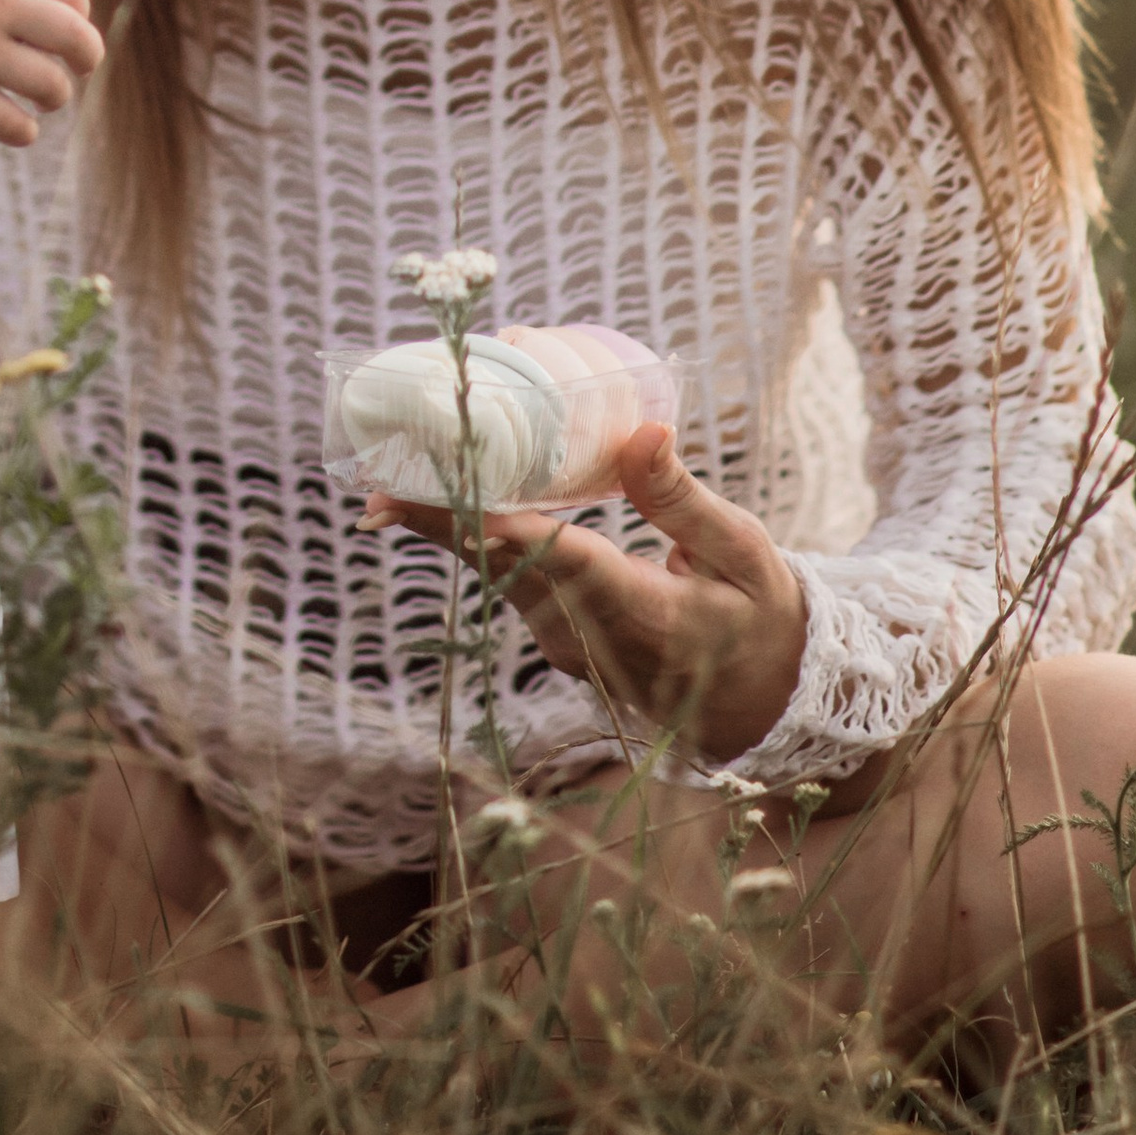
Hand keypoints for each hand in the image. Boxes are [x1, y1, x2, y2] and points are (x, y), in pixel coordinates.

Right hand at [0, 0, 105, 146]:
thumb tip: (77, 22)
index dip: (80, 14)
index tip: (58, 30)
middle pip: (73, 35)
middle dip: (86, 57)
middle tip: (75, 67)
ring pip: (49, 85)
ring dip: (55, 96)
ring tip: (42, 97)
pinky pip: (12, 124)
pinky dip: (25, 129)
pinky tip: (17, 122)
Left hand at [369, 424, 809, 763]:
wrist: (757, 706)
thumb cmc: (758, 618)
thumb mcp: (743, 554)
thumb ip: (683, 498)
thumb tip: (642, 428)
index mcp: (643, 614)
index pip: (563, 565)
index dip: (505, 531)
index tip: (455, 503)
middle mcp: (588, 634)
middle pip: (503, 568)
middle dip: (441, 521)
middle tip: (377, 482)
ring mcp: (564, 641)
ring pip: (494, 575)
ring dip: (445, 525)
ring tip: (392, 472)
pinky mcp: (553, 635)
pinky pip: (503, 580)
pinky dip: (472, 535)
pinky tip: (441, 494)